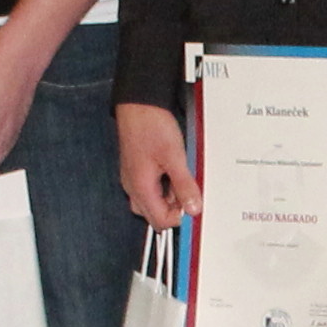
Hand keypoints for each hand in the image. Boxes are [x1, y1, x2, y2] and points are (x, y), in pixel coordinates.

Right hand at [118, 100, 197, 226]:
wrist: (138, 105)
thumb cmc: (151, 127)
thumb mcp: (174, 157)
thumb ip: (184, 185)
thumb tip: (194, 208)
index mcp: (140, 188)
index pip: (160, 221)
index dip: (179, 216)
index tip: (193, 203)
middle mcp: (133, 188)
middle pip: (155, 214)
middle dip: (174, 207)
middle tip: (187, 187)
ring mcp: (133, 179)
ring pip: (153, 201)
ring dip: (170, 194)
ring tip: (180, 173)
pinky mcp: (137, 170)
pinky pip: (151, 187)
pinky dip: (164, 184)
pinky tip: (173, 167)